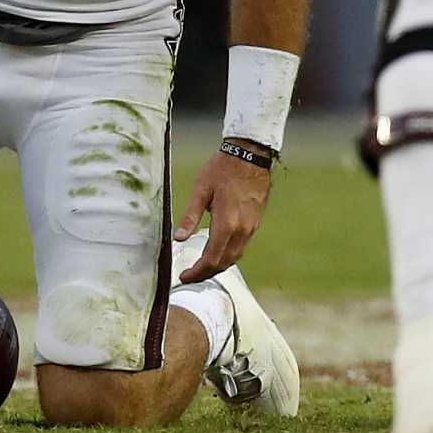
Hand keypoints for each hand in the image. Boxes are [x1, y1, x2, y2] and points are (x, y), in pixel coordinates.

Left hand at [173, 145, 272, 281]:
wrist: (250, 156)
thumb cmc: (222, 169)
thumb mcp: (201, 189)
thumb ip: (190, 216)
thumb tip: (178, 239)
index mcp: (226, 223)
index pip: (211, 259)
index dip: (197, 272)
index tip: (183, 276)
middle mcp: (241, 230)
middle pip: (224, 263)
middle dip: (206, 273)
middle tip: (189, 276)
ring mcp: (250, 228)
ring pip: (234, 257)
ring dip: (218, 266)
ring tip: (201, 268)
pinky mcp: (254, 223)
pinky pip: (241, 247)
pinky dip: (228, 255)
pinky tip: (217, 252)